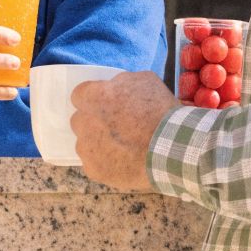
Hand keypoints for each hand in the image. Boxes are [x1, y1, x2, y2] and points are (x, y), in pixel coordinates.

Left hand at [71, 71, 177, 191]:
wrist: (170, 147)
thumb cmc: (159, 110)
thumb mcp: (145, 81)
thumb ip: (122, 82)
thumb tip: (114, 88)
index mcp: (93, 98)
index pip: (79, 95)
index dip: (94, 99)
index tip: (107, 105)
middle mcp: (83, 122)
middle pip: (80, 120)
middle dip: (93, 122)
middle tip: (117, 126)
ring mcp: (86, 149)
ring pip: (86, 144)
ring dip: (99, 143)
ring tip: (124, 148)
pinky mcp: (93, 170)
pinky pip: (95, 164)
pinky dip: (106, 163)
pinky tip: (125, 162)